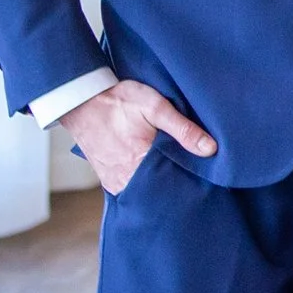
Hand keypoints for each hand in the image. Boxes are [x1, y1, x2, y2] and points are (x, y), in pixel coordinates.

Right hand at [62, 80, 215, 194]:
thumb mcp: (155, 107)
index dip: (190, 180)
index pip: (175, 182)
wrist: (81, 101)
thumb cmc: (118, 101)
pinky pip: (131, 190)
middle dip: (176, 185)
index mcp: (141, 161)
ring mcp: (115, 182)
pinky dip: (144, 184)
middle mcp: (126, 178)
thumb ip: (183, 129)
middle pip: (160, 190)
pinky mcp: (108, 180)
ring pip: (145, 192)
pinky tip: (155, 174)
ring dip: (159, 185)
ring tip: (173, 173)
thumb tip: (210, 149)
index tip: (204, 177)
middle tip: (192, 176)